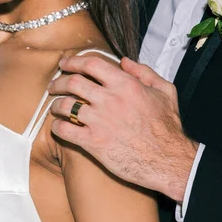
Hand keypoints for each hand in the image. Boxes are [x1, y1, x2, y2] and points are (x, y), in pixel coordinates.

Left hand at [49, 55, 197, 201]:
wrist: (167, 160)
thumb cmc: (167, 127)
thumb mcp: (165, 92)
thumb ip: (145, 73)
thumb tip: (124, 62)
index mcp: (125, 85)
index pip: (91, 64)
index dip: (73, 62)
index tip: (64, 65)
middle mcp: (109, 100)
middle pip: (72, 82)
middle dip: (58, 82)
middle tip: (53, 86)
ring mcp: (99, 122)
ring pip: (65, 106)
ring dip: (55, 105)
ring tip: (55, 107)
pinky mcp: (93, 142)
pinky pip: (65, 130)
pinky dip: (57, 127)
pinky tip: (58, 127)